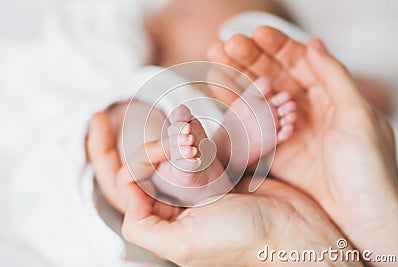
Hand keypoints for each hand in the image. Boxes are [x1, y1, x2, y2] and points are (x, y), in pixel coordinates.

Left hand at [87, 111, 358, 266]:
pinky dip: (194, 131)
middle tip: (152, 124)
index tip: (98, 119)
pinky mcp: (223, 170)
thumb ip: (143, 225)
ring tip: (176, 117)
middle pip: (144, 162)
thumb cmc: (242, 242)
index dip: (103, 153)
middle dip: (144, 140)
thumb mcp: (183, 245)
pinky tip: (191, 119)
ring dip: (169, 132)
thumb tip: (125, 188)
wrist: (292, 234)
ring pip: (172, 149)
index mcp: (162, 220)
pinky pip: (200, 144)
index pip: (120, 183)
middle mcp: (177, 202)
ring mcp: (200, 184)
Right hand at [208, 27, 397, 258]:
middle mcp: (307, 109)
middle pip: (274, 75)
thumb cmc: (368, 169)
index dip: (277, 46)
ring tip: (215, 59)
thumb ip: (335, 77)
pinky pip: (250, 123)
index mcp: (331, 95)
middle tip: (226, 44)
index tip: (255, 34)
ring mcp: (287, 128)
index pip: (300, 62)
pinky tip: (219, 89)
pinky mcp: (274, 150)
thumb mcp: (358, 117)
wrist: (359, 218)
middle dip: (250, 58)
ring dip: (237, 77)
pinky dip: (234, 107)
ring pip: (259, 96)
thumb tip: (314, 44)